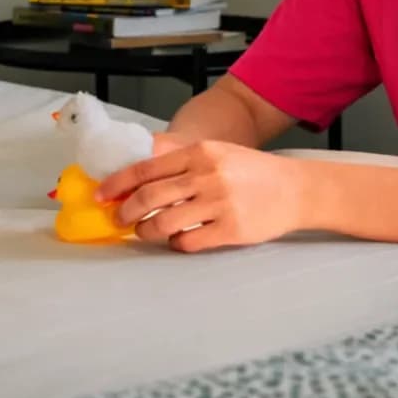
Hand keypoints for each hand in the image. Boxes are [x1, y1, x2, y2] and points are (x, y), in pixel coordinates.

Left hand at [96, 139, 305, 252]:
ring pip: (165, 222)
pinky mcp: (231, 229)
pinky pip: (189, 241)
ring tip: (144, 232)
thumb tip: (140, 179)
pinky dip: (175, 244)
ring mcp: (219, 203)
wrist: (296, 190)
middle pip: (150, 196)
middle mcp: (207, 175)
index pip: (147, 168)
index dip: (118, 184)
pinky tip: (176, 241)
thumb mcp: (218, 154)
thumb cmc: (253, 172)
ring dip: (146, 231)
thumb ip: (183, 163)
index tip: (101, 196)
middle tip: (117, 220)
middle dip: (126, 212)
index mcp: (201, 153)